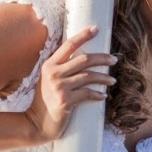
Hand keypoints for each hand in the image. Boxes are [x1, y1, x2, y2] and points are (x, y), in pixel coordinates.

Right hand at [25, 26, 116, 143]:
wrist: (37, 123)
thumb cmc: (46, 100)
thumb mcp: (49, 80)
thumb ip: (62, 69)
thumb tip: (85, 59)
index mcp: (49, 65)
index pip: (68, 45)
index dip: (83, 35)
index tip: (96, 29)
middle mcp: (53, 73)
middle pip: (84, 59)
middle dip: (102, 58)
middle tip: (114, 60)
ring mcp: (59, 87)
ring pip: (89, 76)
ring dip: (104, 78)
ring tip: (113, 81)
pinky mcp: (65, 101)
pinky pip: (87, 94)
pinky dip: (97, 94)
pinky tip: (103, 96)